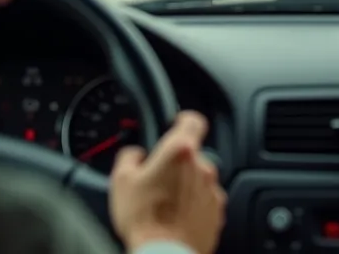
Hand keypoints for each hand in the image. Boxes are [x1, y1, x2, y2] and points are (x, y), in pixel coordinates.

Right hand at [109, 111, 226, 253]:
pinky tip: (176, 216)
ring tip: (164, 203)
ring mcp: (212, 191)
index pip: (193, 120)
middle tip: (157, 179)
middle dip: (177, 163)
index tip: (177, 122)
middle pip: (192, 155)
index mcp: (180, 151)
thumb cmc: (144, 220)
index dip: (184, 118)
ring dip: (185, 185)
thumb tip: (135, 154)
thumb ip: (129, 156)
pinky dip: (193, 204)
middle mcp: (202, 167)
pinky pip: (205, 200)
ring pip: (198, 179)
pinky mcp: (217, 212)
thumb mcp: (121, 180)